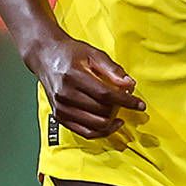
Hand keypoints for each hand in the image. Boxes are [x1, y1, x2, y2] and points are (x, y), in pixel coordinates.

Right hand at [27, 30, 142, 138]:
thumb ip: (113, 70)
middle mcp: (65, 94)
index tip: (140, 104)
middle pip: (101, 110)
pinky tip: (109, 125)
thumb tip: (130, 85)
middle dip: (119, 108)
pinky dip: (100, 132)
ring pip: (95, 125)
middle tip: (126, 101)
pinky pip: (84, 132)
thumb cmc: (70, 53)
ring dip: (111, 121)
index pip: (105, 95)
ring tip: (118, 113)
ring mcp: (61, 107)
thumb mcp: (94, 54)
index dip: (126, 101)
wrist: (45, 55)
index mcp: (73, 76)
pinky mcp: (59, 116)